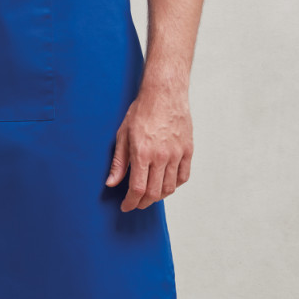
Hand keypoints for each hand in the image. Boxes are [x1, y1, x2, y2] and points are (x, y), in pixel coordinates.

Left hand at [105, 83, 192, 210]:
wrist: (164, 93)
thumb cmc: (142, 110)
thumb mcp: (123, 134)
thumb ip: (119, 162)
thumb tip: (111, 183)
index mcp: (142, 152)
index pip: (138, 189)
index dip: (131, 202)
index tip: (126, 206)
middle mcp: (161, 156)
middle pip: (154, 193)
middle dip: (143, 203)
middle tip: (136, 203)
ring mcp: (176, 154)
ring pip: (169, 187)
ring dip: (159, 196)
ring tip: (150, 195)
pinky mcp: (187, 150)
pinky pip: (183, 176)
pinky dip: (175, 185)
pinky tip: (166, 183)